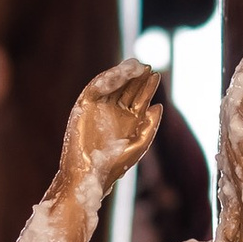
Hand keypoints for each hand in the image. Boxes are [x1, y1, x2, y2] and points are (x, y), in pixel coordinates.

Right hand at [62, 58, 163, 191]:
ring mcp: (99, 108)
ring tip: (134, 67)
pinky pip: (95, 89)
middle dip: (136, 77)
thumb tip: (159, 105)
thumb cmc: (114, 165)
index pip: (139, 97)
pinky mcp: (83, 107)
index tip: (155, 75)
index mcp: (128, 120)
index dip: (147, 86)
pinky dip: (105, 80)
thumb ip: (150, 125)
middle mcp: (114, 112)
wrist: (89, 174)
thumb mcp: (138, 144)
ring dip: (122, 75)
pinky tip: (118, 76)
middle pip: (127, 88)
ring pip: (112, 85)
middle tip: (146, 66)